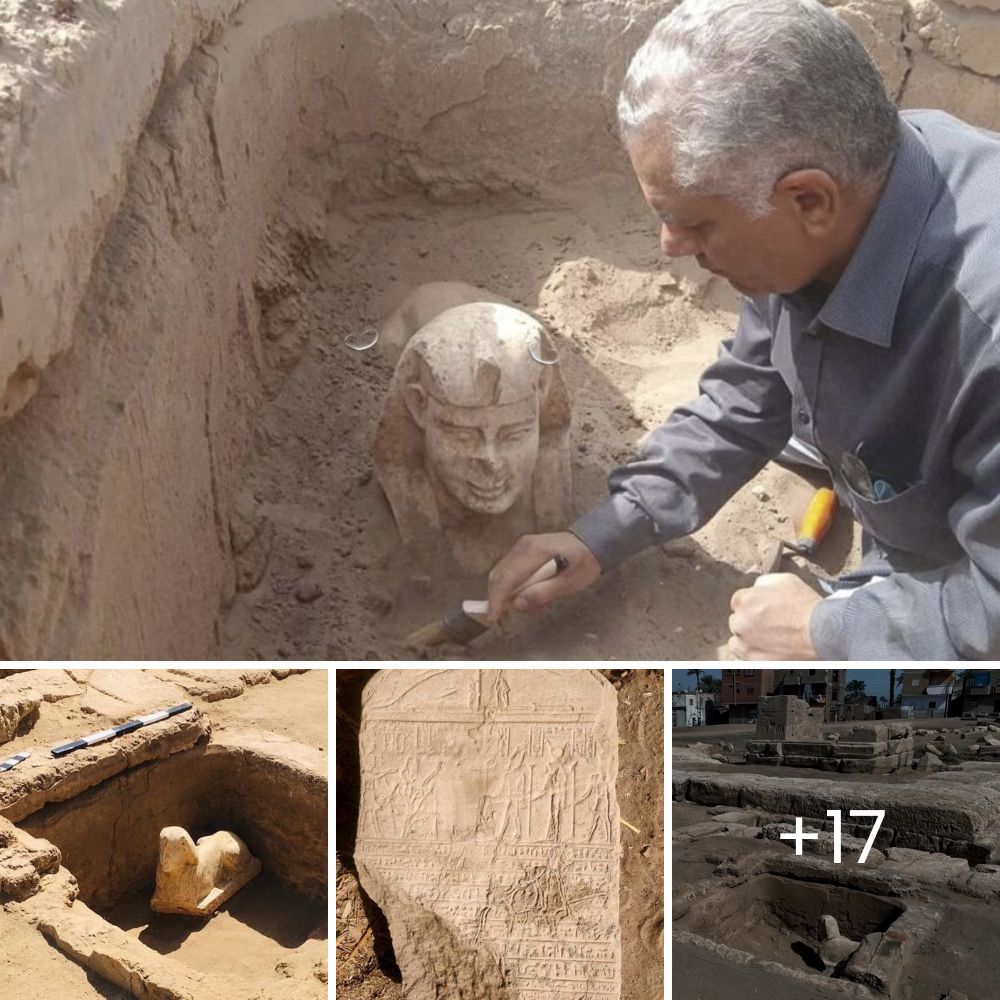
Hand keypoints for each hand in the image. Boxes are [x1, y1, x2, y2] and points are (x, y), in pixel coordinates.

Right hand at [486, 531, 600, 622]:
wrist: (591, 542)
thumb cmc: (584, 562)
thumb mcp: (570, 582)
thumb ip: (544, 593)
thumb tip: (517, 604)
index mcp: (534, 551)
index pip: (506, 577)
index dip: (496, 599)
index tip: (493, 617)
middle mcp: (522, 546)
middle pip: (498, 576)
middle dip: (500, 599)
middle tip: (512, 615)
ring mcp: (520, 547)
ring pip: (501, 574)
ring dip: (509, 594)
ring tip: (535, 603)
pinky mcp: (521, 551)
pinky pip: (509, 571)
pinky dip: (514, 586)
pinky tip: (532, 593)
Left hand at [728, 573, 820, 659]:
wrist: (823, 632)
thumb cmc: (806, 604)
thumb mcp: (784, 580)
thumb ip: (762, 583)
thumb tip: (755, 589)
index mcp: (744, 600)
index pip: (738, 602)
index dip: (752, 605)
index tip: (765, 610)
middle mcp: (740, 622)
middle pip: (737, 621)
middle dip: (749, 622)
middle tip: (770, 625)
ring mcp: (745, 645)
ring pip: (736, 642)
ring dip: (748, 640)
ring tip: (768, 641)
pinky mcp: (754, 662)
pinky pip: (743, 659)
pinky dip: (752, 656)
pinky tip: (766, 652)